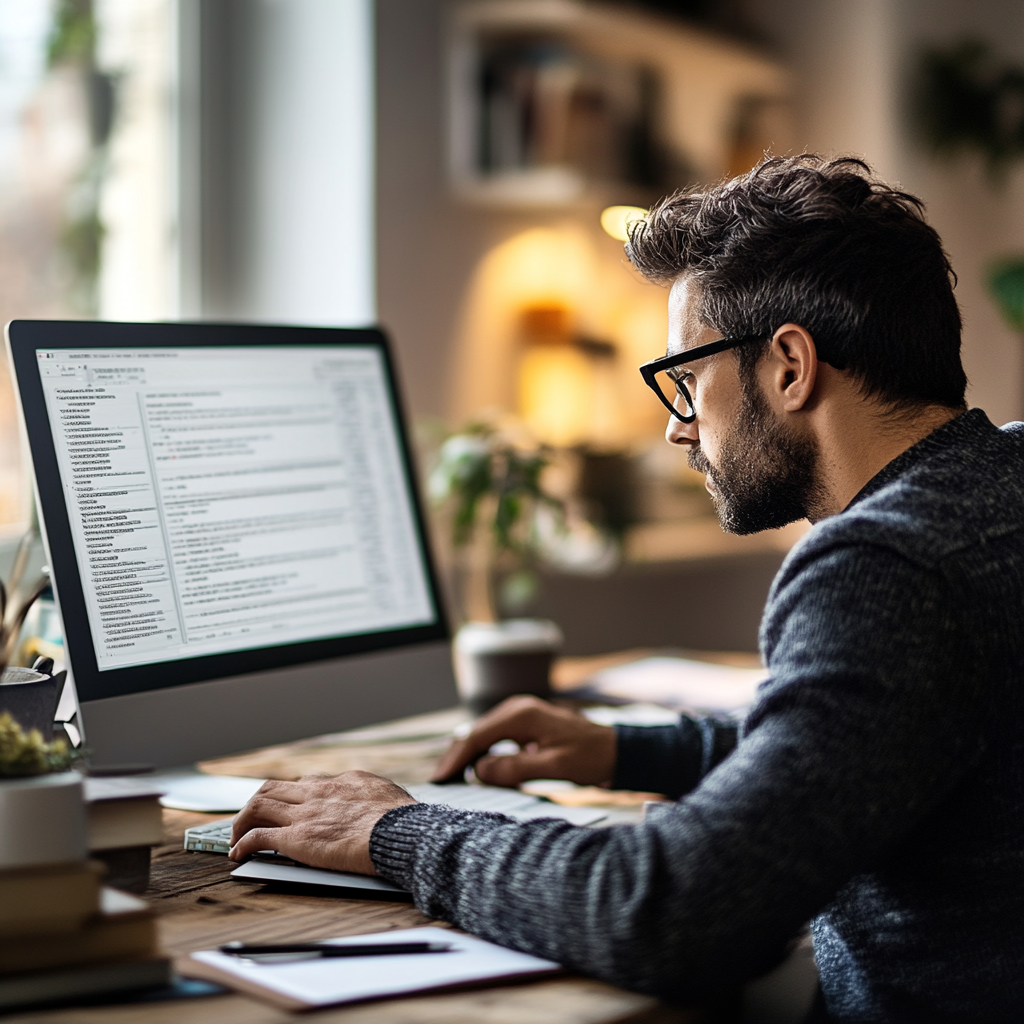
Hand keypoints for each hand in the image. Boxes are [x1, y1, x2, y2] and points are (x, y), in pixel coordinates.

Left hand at [228, 771, 414, 874]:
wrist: (398, 832)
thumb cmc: (401, 820)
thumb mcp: (388, 795)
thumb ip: (372, 796)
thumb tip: (375, 801)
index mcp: (341, 782)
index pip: (307, 784)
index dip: (293, 797)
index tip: (289, 808)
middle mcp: (318, 792)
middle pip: (273, 788)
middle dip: (257, 803)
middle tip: (252, 820)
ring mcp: (304, 814)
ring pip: (258, 805)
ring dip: (242, 821)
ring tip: (237, 836)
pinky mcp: (296, 838)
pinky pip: (258, 837)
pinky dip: (242, 844)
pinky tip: (238, 854)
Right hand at [431, 696, 616, 788]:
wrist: (615, 751)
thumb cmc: (589, 758)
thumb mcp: (553, 767)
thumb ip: (515, 768)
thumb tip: (479, 771)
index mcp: (522, 715)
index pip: (476, 736)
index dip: (456, 758)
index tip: (440, 779)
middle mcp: (517, 709)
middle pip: (475, 733)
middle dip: (456, 757)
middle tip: (440, 782)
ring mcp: (521, 715)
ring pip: (483, 735)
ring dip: (468, 755)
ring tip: (452, 779)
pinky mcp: (526, 725)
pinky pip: (496, 738)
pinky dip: (483, 753)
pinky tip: (476, 770)